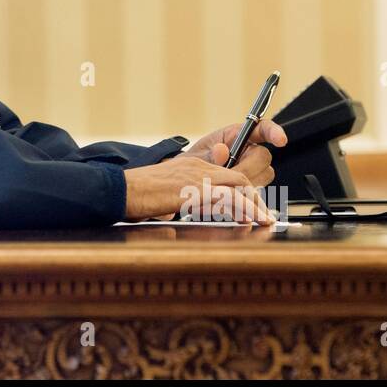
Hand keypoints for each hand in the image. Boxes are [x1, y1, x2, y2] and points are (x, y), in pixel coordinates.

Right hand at [123, 154, 275, 223]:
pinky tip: (251, 220)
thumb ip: (183, 197)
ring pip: (239, 185)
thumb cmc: (137, 193)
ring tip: (264, 220)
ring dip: (255, 205)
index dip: (244, 191)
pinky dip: (245, 208)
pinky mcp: (195, 190)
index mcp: (192, 166)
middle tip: (264, 215)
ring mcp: (197, 178)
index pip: (227, 175)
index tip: (251, 207)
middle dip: (255, 197)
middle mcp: (198, 168)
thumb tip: (186, 212)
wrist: (121, 189)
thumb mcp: (166, 192)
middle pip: (238, 177)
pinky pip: (229, 198)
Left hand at [180, 119, 284, 188]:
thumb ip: (208, 155)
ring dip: (246, 183)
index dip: (274, 132)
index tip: (281, 140)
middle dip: (248, 169)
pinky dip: (244, 196)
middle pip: (263, 157)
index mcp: (236, 135)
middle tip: (228, 177)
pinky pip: (257, 192)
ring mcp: (252, 169)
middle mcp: (248, 151)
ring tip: (224, 187)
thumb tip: (221, 151)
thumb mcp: (195, 158)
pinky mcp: (252, 186)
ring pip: (264, 176)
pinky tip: (229, 198)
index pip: (261, 128)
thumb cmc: (192, 166)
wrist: (188, 185)